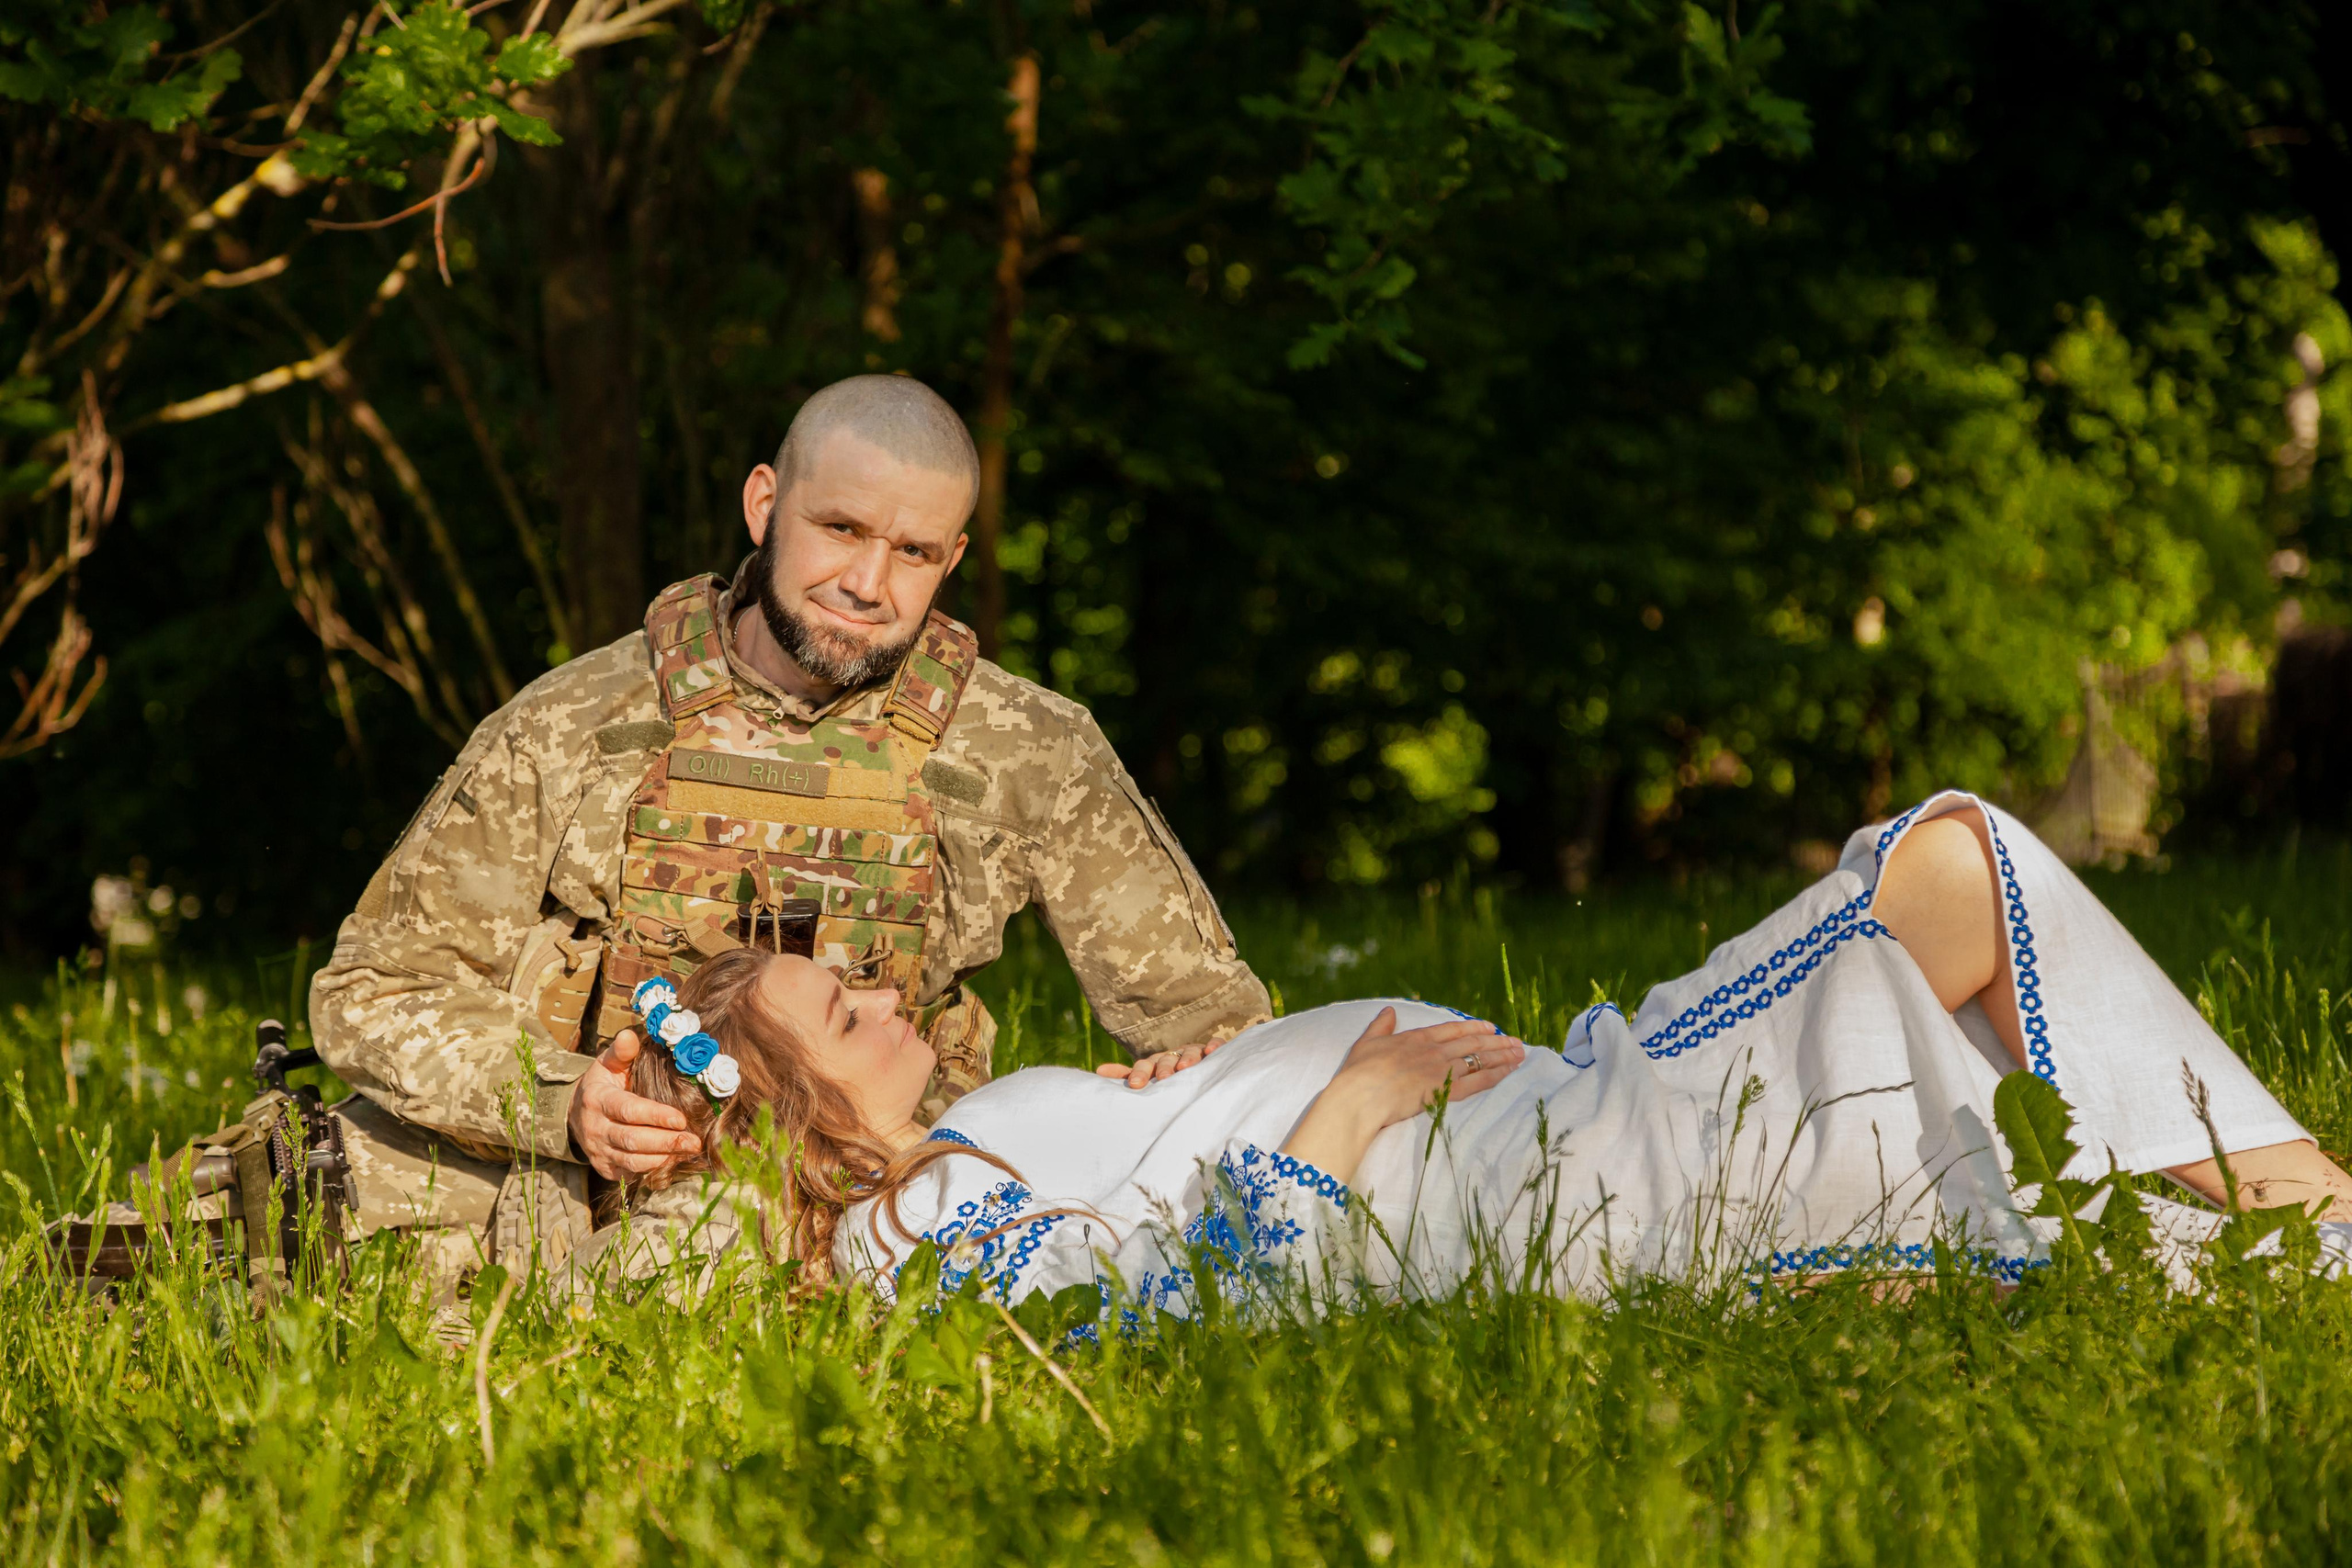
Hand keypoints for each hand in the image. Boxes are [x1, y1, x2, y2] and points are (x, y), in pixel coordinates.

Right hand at [567, 1028, 704, 1179]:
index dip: (655, 1116)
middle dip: (666, 1142)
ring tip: (688, 1152)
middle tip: (694, 1141)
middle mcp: (596, 1129)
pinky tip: (674, 1162)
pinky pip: (630, 1175)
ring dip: (662, 1159)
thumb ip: (621, 1052)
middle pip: (633, 1140)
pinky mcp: (605, 1169)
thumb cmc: (603, 1085)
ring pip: (632, 1161)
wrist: (575, 1114)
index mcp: (598, 1100)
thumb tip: (630, 1036)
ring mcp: (599, 1151)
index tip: (681, 1119)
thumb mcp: (607, 1064)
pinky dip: (653, 1170)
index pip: (629, 1110)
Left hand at [1094, 1038, 1224, 1088]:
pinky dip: (1214, 1045)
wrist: (1196, 1065)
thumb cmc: (1167, 1074)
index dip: (1141, 1074)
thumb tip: (1097, 1072)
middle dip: (1164, 1068)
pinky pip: (1215, 1045)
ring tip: (1185, 1067)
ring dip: (1188, 1058)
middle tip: (1163, 1079)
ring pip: (1190, 1051)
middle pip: (1167, 1059)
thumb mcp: (1148, 1076)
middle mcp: (1173, 1054)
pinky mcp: (1212, 1050)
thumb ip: (1126, 1075)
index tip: (1136, 1085)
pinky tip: (1212, 1051)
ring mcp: (1193, 1051)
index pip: (1145, 1066)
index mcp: (1155, 1062)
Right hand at [1279, 1008, 1526, 1185]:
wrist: (1361, 1095)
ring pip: (1478, 1060)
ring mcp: (1441, 1070)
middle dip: (1495, 1042)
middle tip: (1515, 1040)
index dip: (1472, 1028)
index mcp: (1415, 1039)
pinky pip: (1477, 1081)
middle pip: (1471, 1043)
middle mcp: (1433, 1051)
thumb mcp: (1366, 1043)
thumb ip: (1380, 1026)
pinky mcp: (1446, 1090)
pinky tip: (1510, 1071)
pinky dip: (1496, 1075)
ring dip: (1502, 1056)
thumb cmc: (1358, 1073)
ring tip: (1521, 1053)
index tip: (1489, 1027)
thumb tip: (1388, 1011)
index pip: (1451, 1030)